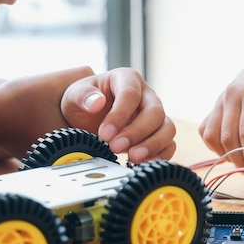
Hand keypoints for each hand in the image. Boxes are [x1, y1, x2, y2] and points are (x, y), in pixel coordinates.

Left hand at [61, 67, 175, 162]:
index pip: (130, 94)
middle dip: (136, 132)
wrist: (87, 116)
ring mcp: (155, 115)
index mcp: (127, 79)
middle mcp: (146, 96)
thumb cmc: (84, 101)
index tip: (104, 133)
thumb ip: (83, 96)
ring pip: (167, 128)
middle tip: (115, 147)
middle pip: (155, 112)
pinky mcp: (157, 133)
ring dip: (152, 145)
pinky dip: (161, 155)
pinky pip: (169, 144)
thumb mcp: (75, 95)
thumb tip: (96, 102)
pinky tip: (144, 163)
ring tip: (132, 158)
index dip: (119, 115)